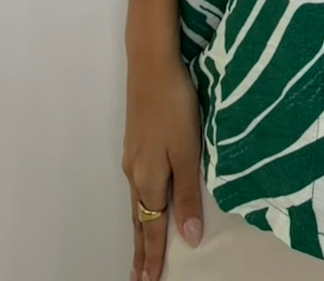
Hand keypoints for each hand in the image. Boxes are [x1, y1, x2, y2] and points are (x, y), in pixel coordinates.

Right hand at [122, 48, 203, 280]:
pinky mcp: (136, 142)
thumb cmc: (174, 106)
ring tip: (141, 252)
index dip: (153, 255)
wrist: (151, 64)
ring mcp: (133, 156)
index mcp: (149, 179)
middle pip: (139, 220)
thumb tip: (189, 237)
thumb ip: (189, 193)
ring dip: (140, 229)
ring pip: (137, 203)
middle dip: (140, 251)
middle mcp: (136, 173)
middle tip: (138, 278)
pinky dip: (141, 206)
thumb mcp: (188, 150)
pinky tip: (145, 205)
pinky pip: (137, 186)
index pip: (152, 227)